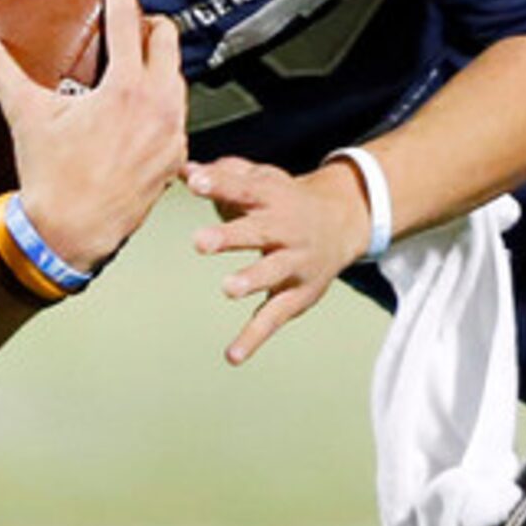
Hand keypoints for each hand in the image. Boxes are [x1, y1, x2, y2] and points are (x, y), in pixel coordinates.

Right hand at [0, 0, 185, 274]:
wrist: (71, 231)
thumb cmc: (49, 172)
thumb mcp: (26, 115)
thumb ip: (0, 70)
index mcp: (128, 88)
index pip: (128, 22)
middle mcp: (161, 105)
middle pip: (167, 43)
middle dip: (149, 25)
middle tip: (131, 19)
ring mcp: (174, 133)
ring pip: (177, 80)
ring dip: (159, 65)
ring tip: (137, 60)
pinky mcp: (176, 159)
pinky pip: (177, 118)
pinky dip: (163, 104)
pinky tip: (145, 109)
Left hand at [184, 152, 376, 364]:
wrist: (343, 222)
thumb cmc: (285, 200)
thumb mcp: (261, 179)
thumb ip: (223, 176)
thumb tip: (182, 169)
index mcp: (272, 197)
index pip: (244, 187)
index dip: (219, 184)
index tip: (193, 182)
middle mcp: (286, 229)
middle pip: (259, 231)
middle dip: (230, 237)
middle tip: (200, 242)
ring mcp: (294, 262)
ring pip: (273, 272)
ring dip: (252, 279)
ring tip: (229, 288)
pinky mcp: (298, 295)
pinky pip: (274, 317)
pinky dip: (254, 338)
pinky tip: (232, 356)